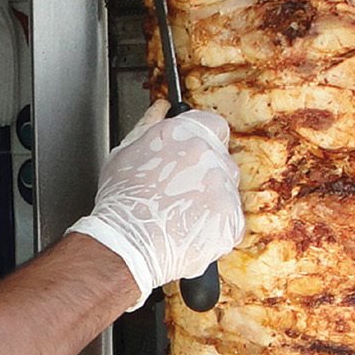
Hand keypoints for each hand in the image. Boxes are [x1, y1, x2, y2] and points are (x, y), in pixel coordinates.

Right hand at [68, 99, 243, 306]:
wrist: (129, 246)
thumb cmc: (122, 202)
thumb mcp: (124, 152)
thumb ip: (149, 124)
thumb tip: (162, 109)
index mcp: (186, 135)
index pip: (213, 125)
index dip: (204, 139)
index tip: (194, 152)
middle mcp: (211, 157)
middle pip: (221, 159)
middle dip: (204, 173)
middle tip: (178, 190)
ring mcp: (225, 189)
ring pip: (226, 190)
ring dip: (210, 199)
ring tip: (179, 214)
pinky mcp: (233, 220)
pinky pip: (230, 219)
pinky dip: (214, 226)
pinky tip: (189, 228)